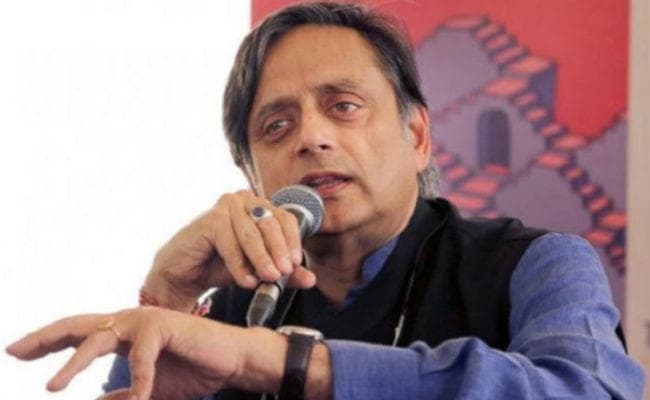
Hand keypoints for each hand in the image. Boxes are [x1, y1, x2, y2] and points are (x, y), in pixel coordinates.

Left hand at [5, 307, 287, 399]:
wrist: (230, 361)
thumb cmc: (192, 370)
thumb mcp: (148, 390)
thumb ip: (121, 395)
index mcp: (123, 334)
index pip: (78, 335)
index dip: (47, 342)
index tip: (17, 352)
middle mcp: (129, 322)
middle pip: (76, 326)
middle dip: (43, 338)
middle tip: (13, 351)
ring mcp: (145, 321)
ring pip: (97, 339)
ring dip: (73, 364)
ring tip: (53, 387)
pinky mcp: (164, 327)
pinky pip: (140, 359)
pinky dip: (139, 382)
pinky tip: (141, 398)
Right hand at [144, 190, 316, 310]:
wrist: (184, 274)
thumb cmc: (221, 265)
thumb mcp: (258, 269)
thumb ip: (284, 272)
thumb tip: (310, 279)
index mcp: (260, 206)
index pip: (286, 219)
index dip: (292, 242)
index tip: (296, 264)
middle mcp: (244, 200)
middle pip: (270, 225)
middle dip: (278, 252)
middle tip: (283, 274)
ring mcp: (226, 205)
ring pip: (252, 235)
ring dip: (262, 259)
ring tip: (268, 279)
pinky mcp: (210, 218)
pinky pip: (230, 243)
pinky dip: (239, 265)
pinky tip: (246, 281)